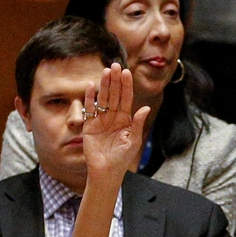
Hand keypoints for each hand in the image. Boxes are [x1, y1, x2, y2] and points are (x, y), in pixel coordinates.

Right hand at [82, 63, 150, 179]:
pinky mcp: (89, 125)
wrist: (107, 171)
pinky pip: (89, 109)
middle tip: (115, 65)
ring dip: (104, 85)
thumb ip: (138, 124)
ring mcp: (101, 120)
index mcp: (125, 119)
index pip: (126, 98)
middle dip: (115, 80)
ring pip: (103, 99)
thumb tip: (145, 107)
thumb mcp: (133, 141)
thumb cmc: (122, 158)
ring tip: (106, 71)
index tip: (126, 72)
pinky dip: (90, 98)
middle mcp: (113, 117)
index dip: (126, 86)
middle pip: (114, 95)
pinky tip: (92, 86)